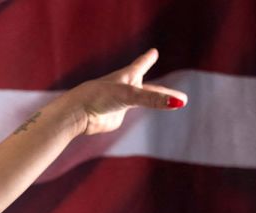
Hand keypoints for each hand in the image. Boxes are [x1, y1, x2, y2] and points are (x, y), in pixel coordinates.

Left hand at [65, 48, 186, 135]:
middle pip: (148, 89)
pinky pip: (125, 115)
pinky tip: (125, 112)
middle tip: (178, 96)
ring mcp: (119, 103)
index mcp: (127, 76)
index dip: (147, 59)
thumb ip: (153, 100)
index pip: (141, 65)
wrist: (77, 114)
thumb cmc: (100, 97)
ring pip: (140, 101)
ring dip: (152, 101)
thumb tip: (179, 103)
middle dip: (160, 91)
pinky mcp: (114, 117)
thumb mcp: (130, 95)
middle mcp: (124, 88)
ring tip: (165, 102)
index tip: (153, 52)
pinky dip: (129, 115)